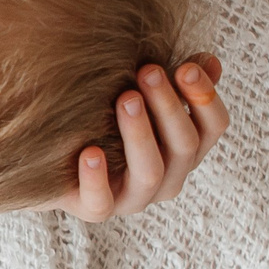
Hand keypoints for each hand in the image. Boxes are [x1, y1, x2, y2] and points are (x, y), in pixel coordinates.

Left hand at [54, 57, 227, 221]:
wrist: (55, 156)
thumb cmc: (108, 119)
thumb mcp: (143, 97)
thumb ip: (176, 82)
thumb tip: (209, 60)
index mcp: (186, 148)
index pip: (213, 127)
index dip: (205, 98)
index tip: (186, 67)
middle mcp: (168, 177)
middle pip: (185, 146)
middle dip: (169, 106)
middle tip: (148, 71)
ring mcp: (134, 197)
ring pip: (150, 172)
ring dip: (140, 134)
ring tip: (125, 99)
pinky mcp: (96, 208)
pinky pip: (101, 202)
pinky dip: (97, 178)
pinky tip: (90, 152)